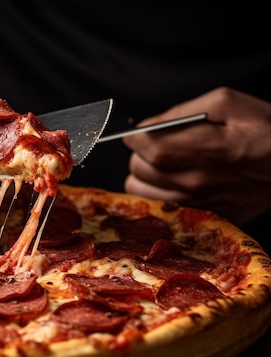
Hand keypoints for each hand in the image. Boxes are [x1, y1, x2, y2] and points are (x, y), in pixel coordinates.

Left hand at [123, 87, 270, 224]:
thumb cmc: (265, 128)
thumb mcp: (228, 103)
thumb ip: (181, 112)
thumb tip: (147, 125)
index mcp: (207, 149)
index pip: (147, 148)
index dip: (135, 137)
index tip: (139, 133)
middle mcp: (199, 181)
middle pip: (138, 169)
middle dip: (141, 154)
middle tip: (158, 146)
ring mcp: (200, 203)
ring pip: (140, 191)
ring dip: (145, 176)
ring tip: (164, 165)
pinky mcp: (203, 217)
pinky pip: (158, 207)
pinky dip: (157, 194)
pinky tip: (174, 183)